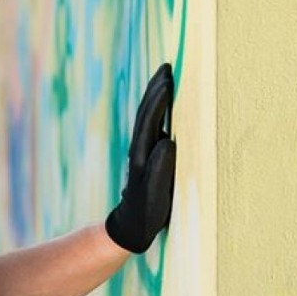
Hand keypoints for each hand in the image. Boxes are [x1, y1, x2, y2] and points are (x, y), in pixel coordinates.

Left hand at [106, 63, 175, 253]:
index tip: (167, 79)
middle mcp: (140, 150)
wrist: (129, 228)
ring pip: (147, 118)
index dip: (158, 100)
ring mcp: (142, 152)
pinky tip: (165, 103)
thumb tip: (166, 141)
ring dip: (155, 97)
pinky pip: (151, 126)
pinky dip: (157, 111)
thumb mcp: (153, 196)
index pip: (149, 121)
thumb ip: (159, 171)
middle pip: (146, 114)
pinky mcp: (147, 157)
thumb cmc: (145, 215)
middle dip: (156, 90)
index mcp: (142, 156)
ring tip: (166, 77)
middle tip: (167, 67)